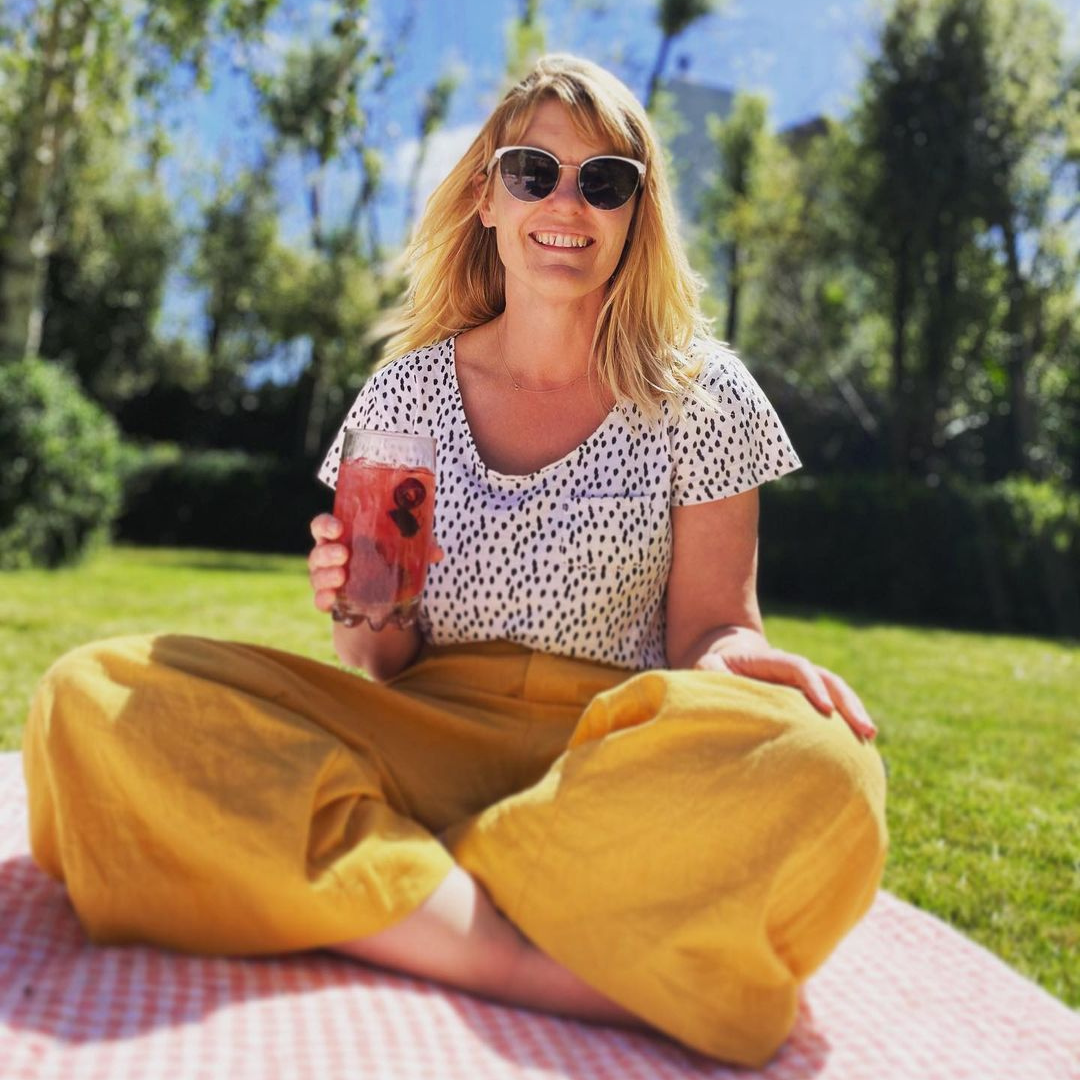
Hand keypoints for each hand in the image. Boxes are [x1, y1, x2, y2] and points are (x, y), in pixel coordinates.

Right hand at [306, 513, 443, 614]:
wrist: (383, 591)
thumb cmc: (387, 556)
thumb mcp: (404, 547)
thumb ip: (419, 544)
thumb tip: (437, 553)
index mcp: (342, 536)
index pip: (323, 525)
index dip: (326, 525)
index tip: (338, 528)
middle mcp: (330, 555)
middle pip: (318, 551)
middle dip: (327, 553)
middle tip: (344, 554)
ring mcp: (327, 578)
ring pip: (316, 575)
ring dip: (326, 576)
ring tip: (342, 576)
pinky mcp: (332, 600)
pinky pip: (320, 600)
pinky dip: (323, 600)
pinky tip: (332, 599)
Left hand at [697, 647, 877, 740]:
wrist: (727, 659)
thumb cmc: (715, 668)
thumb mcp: (707, 667)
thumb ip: (712, 673)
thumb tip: (723, 685)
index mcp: (773, 661)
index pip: (799, 668)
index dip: (813, 686)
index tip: (825, 708)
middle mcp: (795, 671)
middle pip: (829, 680)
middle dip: (848, 703)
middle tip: (865, 729)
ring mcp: (805, 685)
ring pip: (837, 694)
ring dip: (854, 712)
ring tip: (869, 737)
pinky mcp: (806, 701)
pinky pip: (831, 709)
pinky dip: (843, 723)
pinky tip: (855, 746)